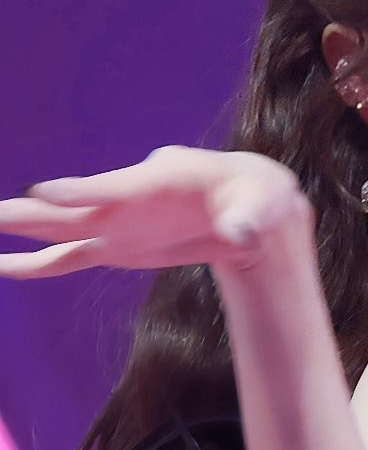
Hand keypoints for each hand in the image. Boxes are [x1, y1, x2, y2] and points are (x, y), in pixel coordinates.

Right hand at [0, 145, 309, 279]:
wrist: (250, 207)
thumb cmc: (256, 198)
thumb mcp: (260, 207)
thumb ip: (245, 220)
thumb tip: (243, 232)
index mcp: (158, 182)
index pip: (111, 189)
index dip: (80, 193)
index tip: (44, 192)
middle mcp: (126, 203)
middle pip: (69, 210)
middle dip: (28, 213)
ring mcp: (117, 226)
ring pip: (58, 233)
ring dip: (20, 235)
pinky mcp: (117, 248)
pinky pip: (68, 258)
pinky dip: (37, 265)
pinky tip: (4, 267)